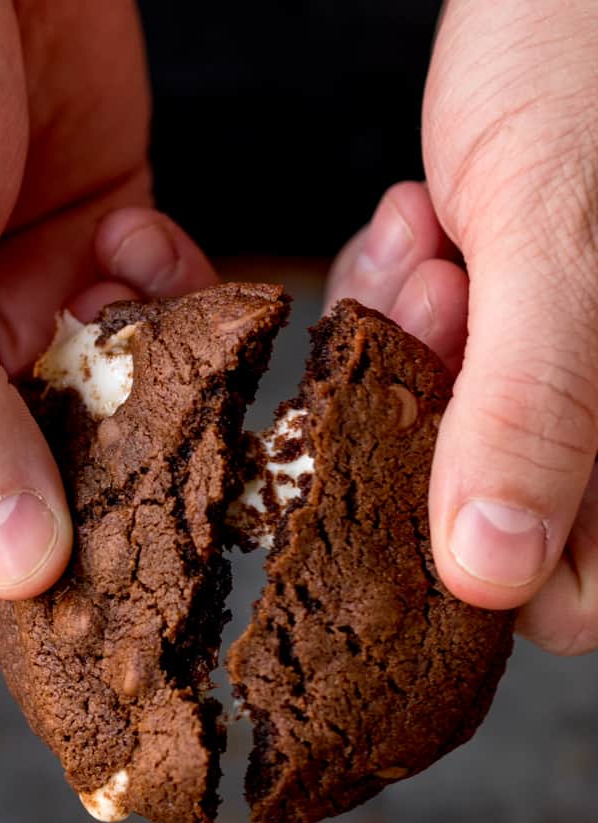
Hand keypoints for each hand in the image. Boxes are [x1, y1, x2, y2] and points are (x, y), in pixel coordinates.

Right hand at [0, 0, 215, 619]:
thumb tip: (15, 563)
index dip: (15, 574)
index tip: (107, 581)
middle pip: (47, 477)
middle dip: (120, 460)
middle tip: (184, 452)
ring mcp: (25, 308)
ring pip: (120, 398)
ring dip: (153, 367)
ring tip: (140, 298)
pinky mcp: (95, 249)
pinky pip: (158, 315)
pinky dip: (169, 291)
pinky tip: (136, 239)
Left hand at [326, 0, 597, 653]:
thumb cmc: (593, 69)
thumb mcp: (560, 246)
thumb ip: (535, 408)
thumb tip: (493, 570)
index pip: (562, 601)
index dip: (478, 546)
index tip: (445, 425)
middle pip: (478, 516)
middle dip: (432, 419)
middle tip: (449, 300)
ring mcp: (547, 383)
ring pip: (434, 441)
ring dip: (409, 350)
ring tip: (441, 247)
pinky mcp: (496, 335)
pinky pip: (416, 370)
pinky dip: (395, 311)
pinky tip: (428, 232)